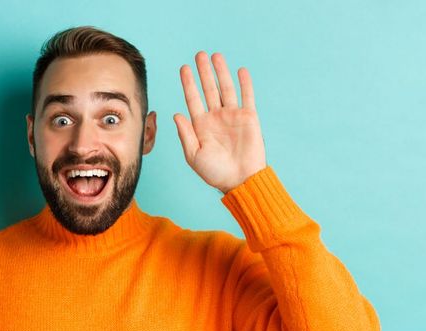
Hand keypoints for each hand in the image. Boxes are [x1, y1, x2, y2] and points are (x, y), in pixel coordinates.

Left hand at [174, 51, 266, 192]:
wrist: (241, 180)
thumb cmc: (215, 173)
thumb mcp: (194, 155)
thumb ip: (185, 134)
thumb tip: (176, 114)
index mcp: (201, 126)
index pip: (193, 99)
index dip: (188, 83)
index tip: (183, 68)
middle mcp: (216, 117)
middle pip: (208, 89)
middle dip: (203, 72)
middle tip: (199, 55)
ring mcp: (233, 116)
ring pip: (226, 88)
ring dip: (221, 72)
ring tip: (215, 56)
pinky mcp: (249, 118)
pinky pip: (247, 96)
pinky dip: (244, 84)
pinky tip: (240, 70)